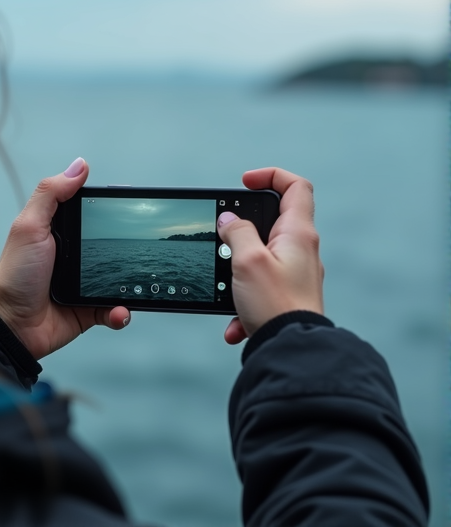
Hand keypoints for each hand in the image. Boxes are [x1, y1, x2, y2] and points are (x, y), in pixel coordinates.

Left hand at [0, 157, 130, 358]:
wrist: (9, 325)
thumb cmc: (14, 274)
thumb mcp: (29, 226)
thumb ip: (51, 194)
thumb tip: (80, 165)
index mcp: (60, 232)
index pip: (92, 214)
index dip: (110, 210)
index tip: (129, 206)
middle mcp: (74, 256)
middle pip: (112, 245)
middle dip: (127, 250)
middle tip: (140, 250)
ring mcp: (82, 283)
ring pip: (117, 280)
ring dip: (128, 285)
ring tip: (134, 286)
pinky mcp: (87, 310)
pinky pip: (112, 309)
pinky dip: (120, 312)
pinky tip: (120, 311)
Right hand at [217, 167, 323, 344]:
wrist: (292, 350)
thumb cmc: (275, 304)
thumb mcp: (247, 260)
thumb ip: (237, 232)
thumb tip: (228, 220)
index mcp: (297, 234)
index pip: (295, 187)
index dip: (270, 176)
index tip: (244, 183)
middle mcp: (301, 251)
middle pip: (274, 221)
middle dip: (243, 228)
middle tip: (225, 236)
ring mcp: (295, 273)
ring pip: (261, 257)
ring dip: (238, 269)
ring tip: (227, 286)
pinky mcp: (287, 295)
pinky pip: (260, 287)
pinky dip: (243, 299)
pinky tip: (234, 320)